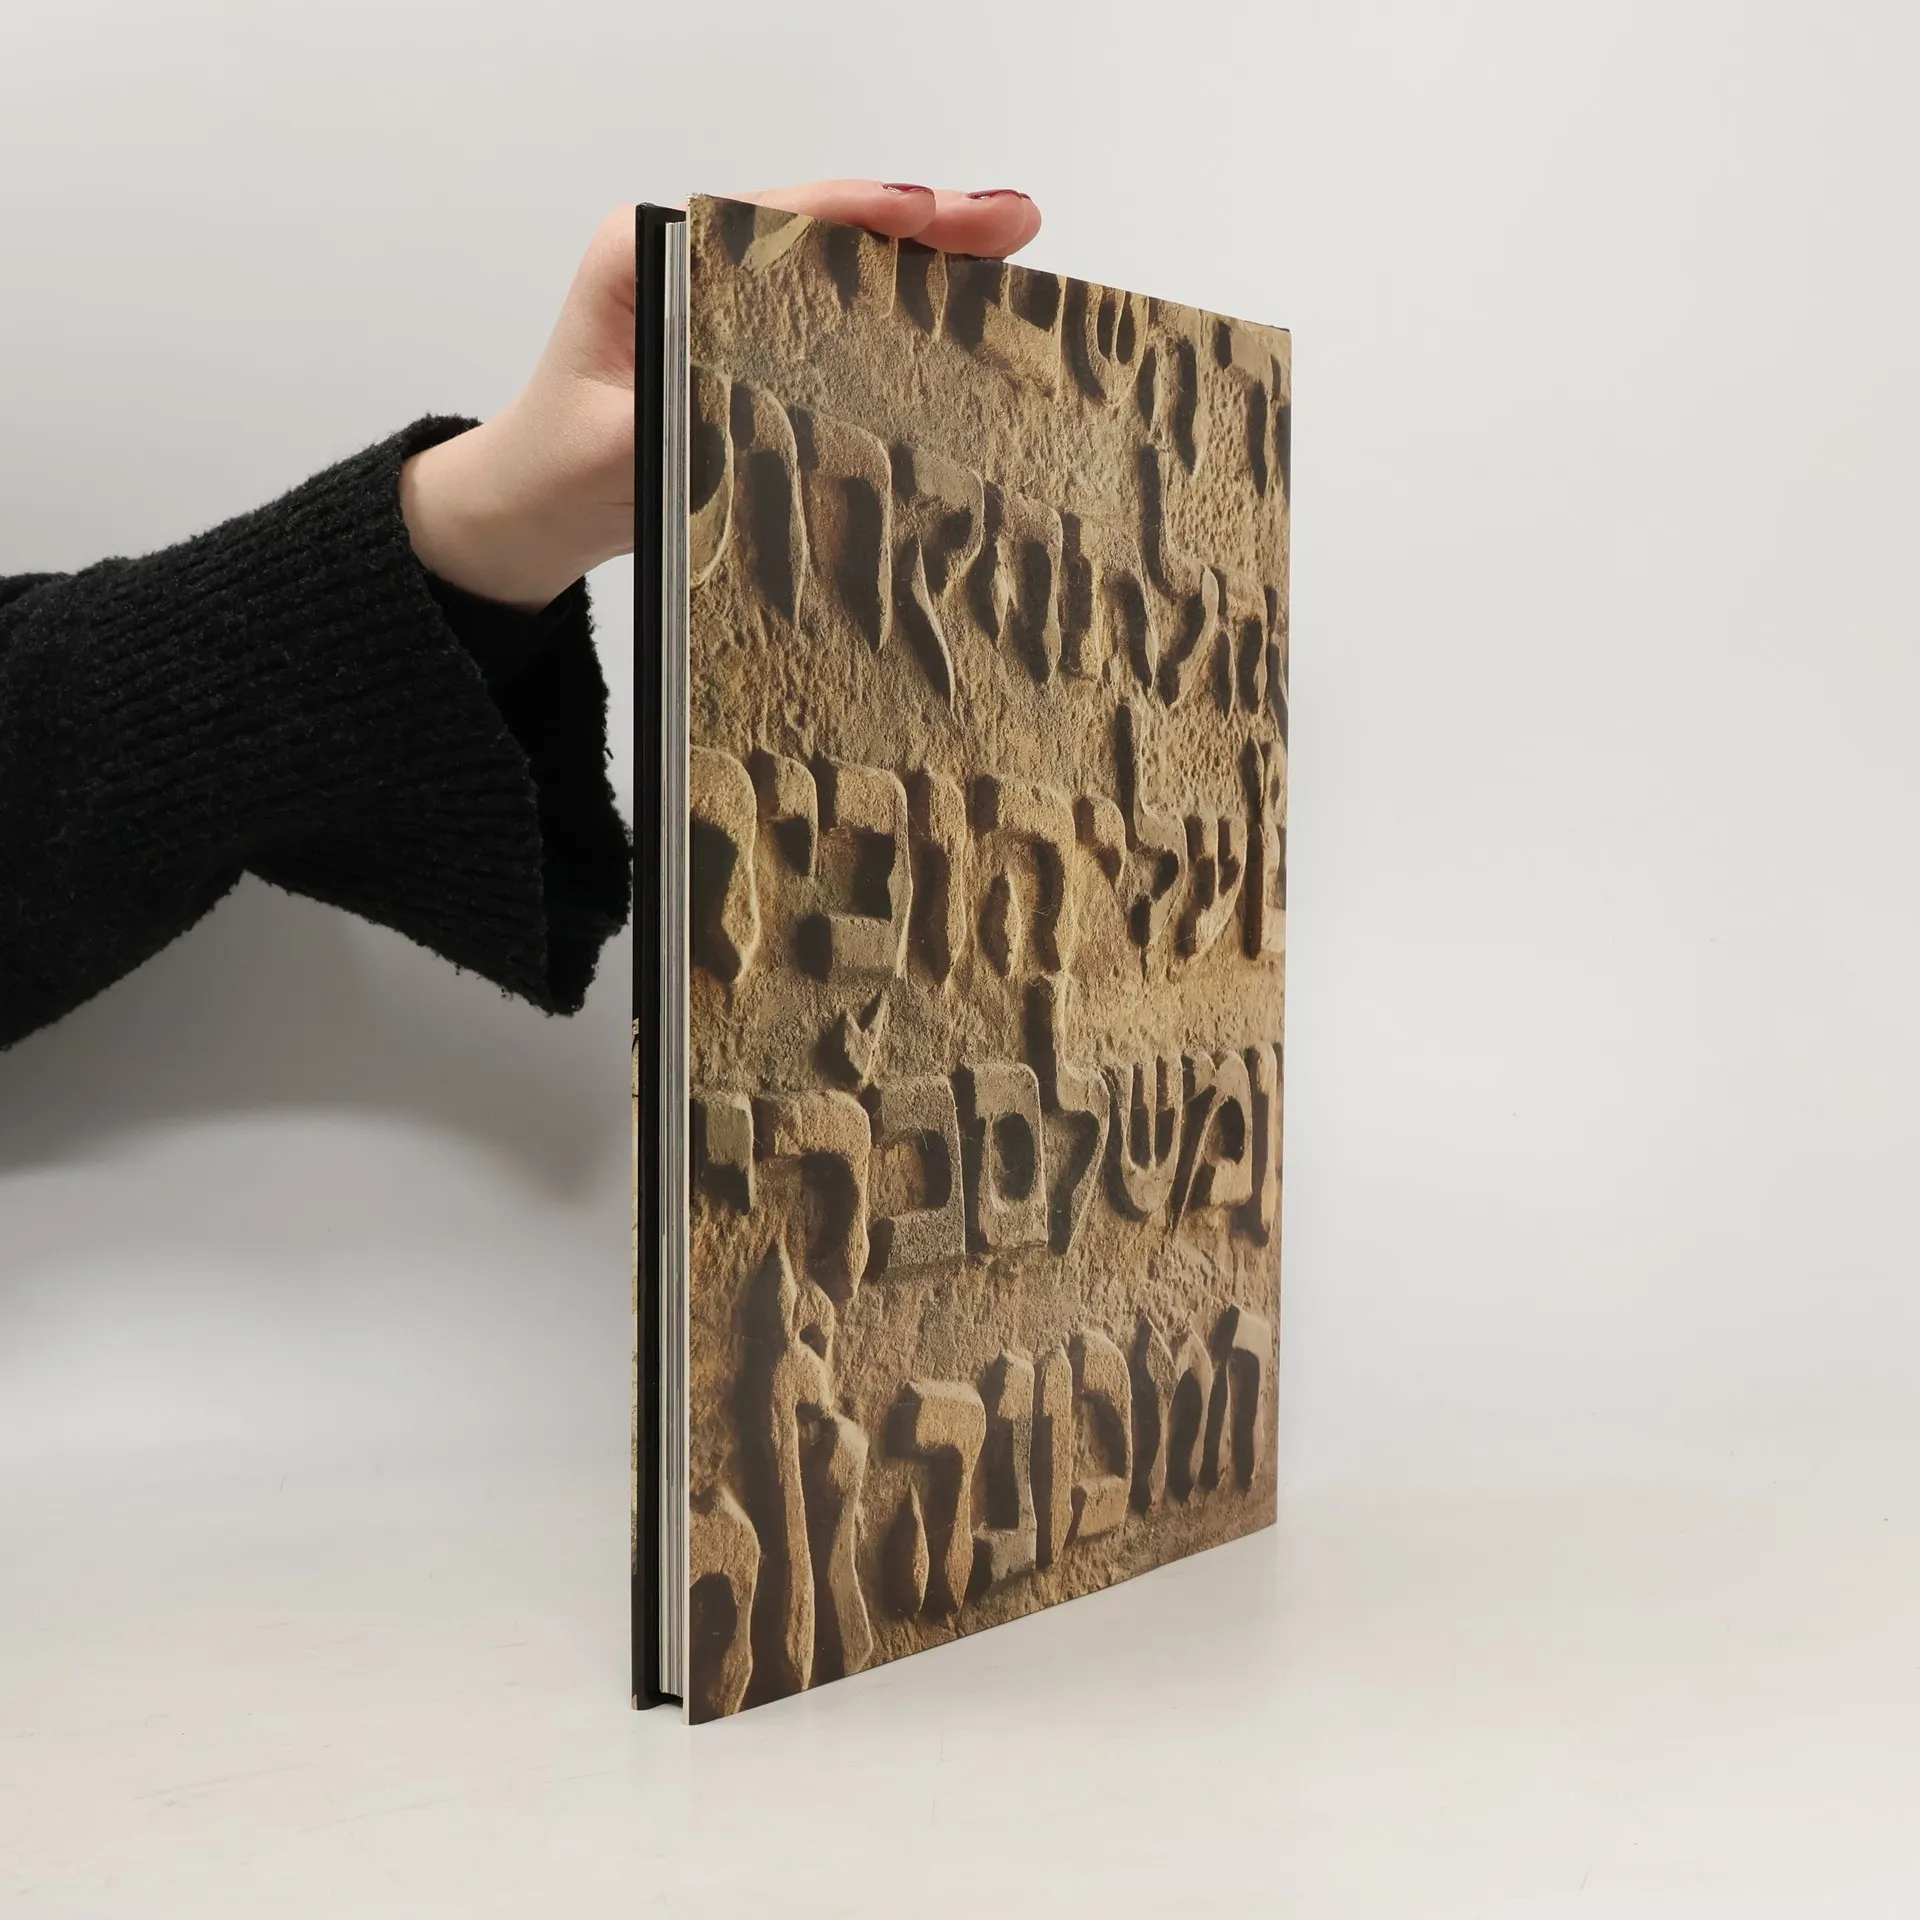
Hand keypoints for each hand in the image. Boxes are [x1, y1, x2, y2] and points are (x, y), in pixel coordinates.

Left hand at [400, 181, 1042, 610]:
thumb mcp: (623, 446)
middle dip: (921, 221)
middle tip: (1010, 220)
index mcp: (644, 254)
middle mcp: (687, 258)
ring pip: (835, 263)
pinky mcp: (745, 338)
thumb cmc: (561, 474)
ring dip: (921, 260)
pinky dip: (895, 308)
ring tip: (1005, 247)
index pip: (770, 217)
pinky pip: (829, 311)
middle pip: (820, 227)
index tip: (928, 214)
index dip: (859, 212)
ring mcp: (722, 296)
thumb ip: (691, 412)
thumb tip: (784, 400)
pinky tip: (960, 308)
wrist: (528, 512)